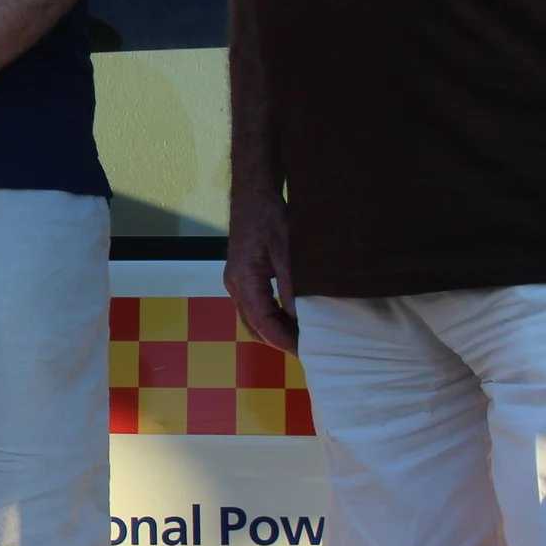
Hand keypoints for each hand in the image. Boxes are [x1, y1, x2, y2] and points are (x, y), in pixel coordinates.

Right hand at [225, 188, 298, 353]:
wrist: (252, 194)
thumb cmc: (269, 217)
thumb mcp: (287, 251)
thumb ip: (293, 286)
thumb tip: (302, 319)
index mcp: (243, 280)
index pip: (263, 323)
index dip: (284, 341)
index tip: (308, 352)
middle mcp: (235, 285)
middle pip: (254, 326)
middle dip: (279, 341)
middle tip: (310, 349)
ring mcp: (236, 282)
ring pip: (254, 319)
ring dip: (276, 331)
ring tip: (304, 336)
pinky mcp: (243, 277)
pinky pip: (256, 307)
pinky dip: (273, 318)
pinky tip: (293, 317)